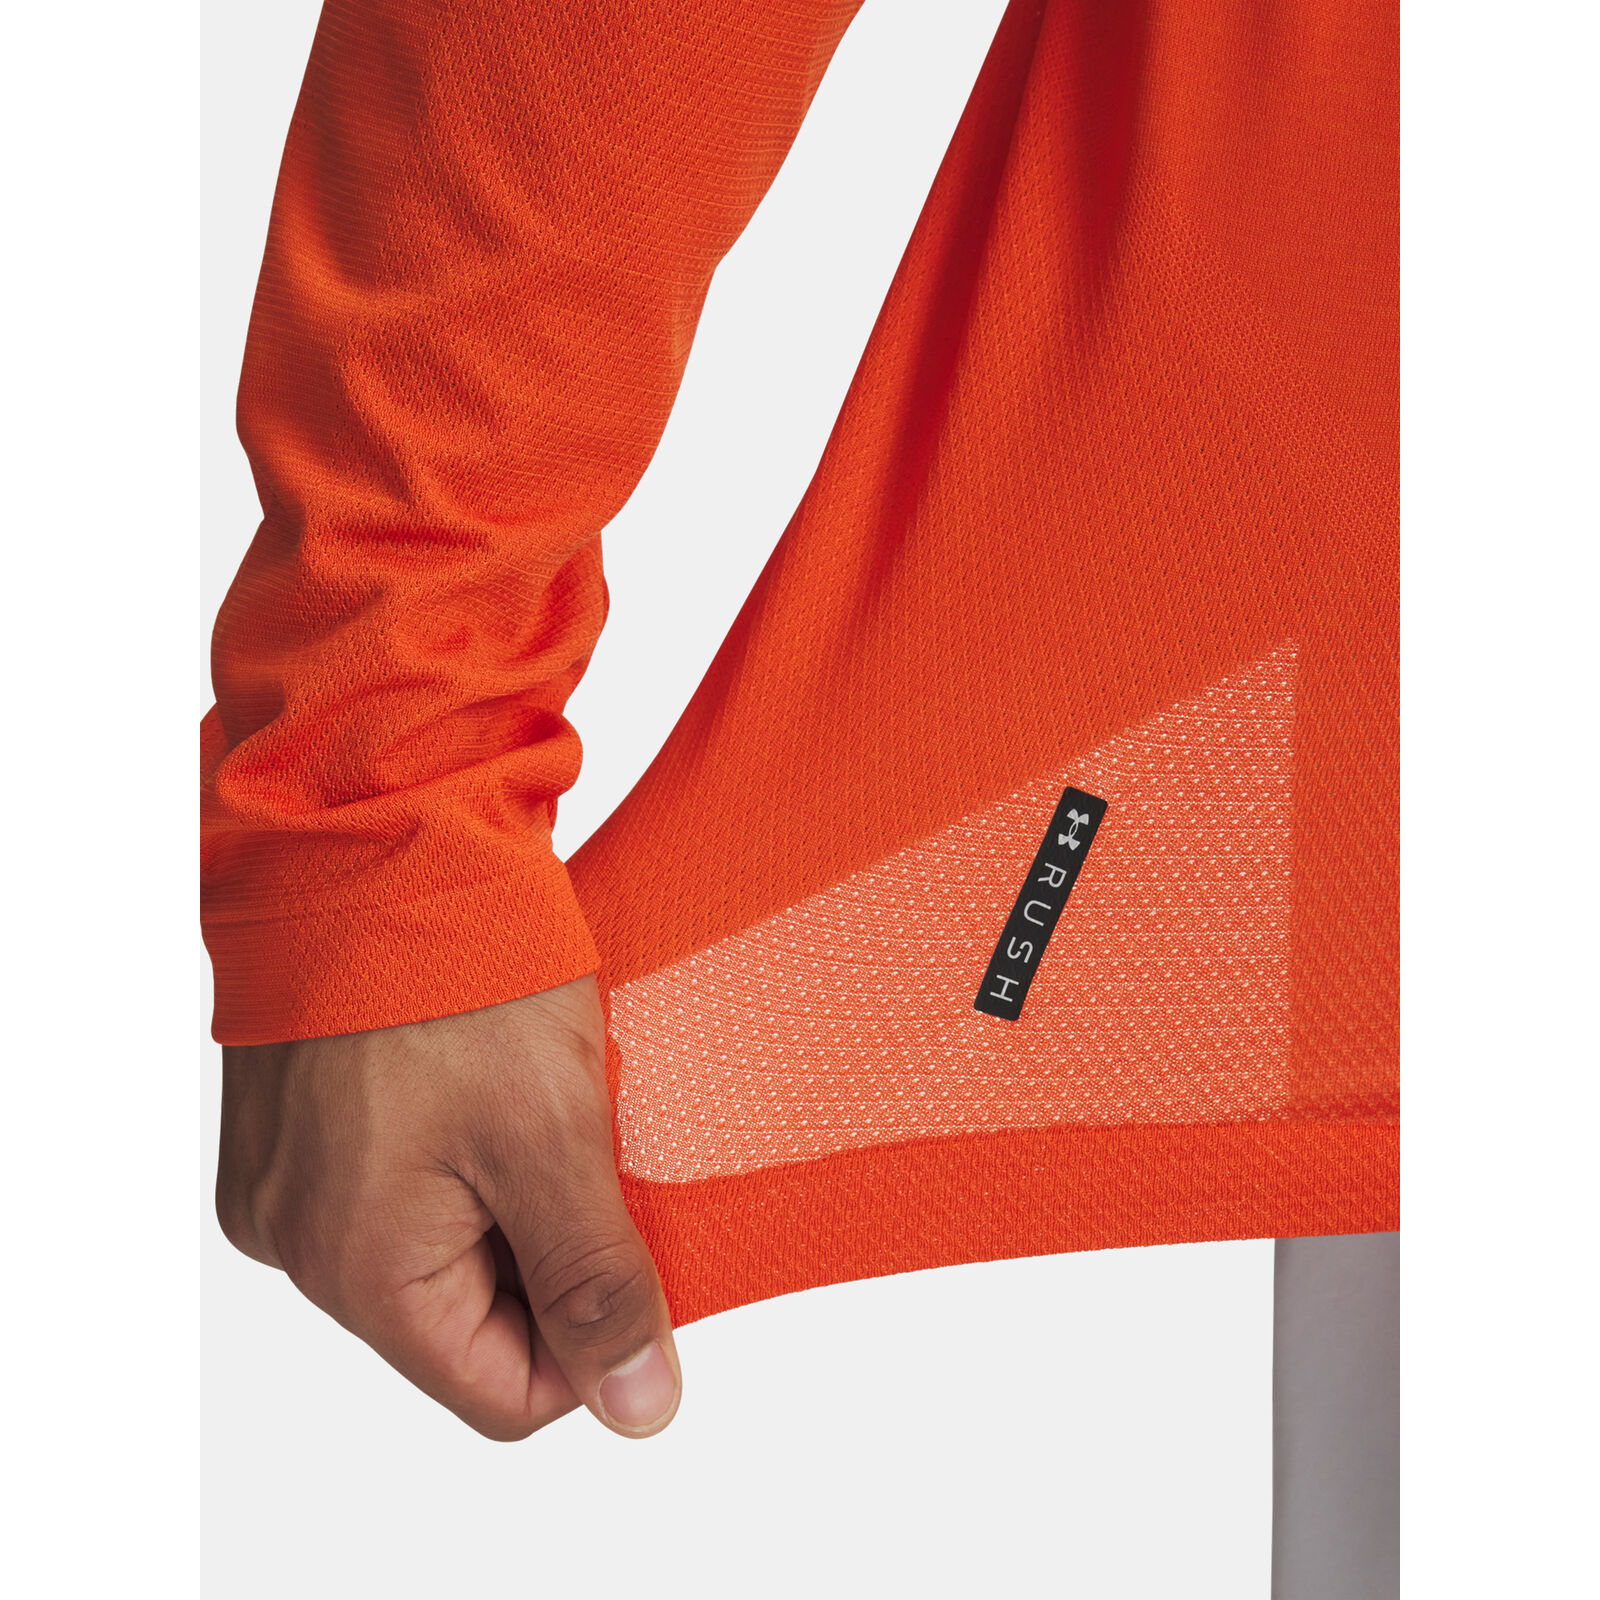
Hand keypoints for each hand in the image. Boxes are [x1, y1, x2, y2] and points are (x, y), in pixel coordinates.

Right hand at [215, 974, 680, 1440]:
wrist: (372, 830)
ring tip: (549, 1106)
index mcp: (355, 1267)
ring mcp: (286, 1177)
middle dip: (553, 1254)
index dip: (592, 1345)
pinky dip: (464, 1156)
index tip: (646, 1259)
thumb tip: (637, 1411)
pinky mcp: (293, 1123)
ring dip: (511, 1199)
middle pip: (466, 1320)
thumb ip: (594, 1282)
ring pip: (436, 1247)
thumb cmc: (457, 978)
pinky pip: (396, 1185)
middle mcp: (298, 1241)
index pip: (502, 1394)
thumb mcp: (553, 1138)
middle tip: (604, 1160)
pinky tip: (497, 1084)